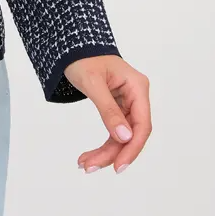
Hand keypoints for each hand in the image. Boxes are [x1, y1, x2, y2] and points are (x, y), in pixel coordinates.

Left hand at [65, 54, 150, 173]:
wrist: (72, 48)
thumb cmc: (82, 59)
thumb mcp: (93, 83)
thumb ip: (108, 110)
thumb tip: (125, 137)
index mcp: (137, 87)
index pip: (142, 125)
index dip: (132, 148)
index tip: (118, 167)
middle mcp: (136, 96)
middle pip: (131, 134)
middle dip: (112, 153)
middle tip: (90, 167)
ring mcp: (128, 102)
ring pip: (122, 136)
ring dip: (106, 152)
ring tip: (85, 164)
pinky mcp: (118, 108)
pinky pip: (115, 130)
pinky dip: (104, 144)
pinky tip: (90, 157)